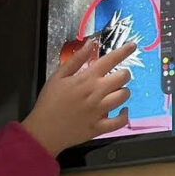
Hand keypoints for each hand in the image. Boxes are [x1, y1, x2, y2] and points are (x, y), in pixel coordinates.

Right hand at [23, 40, 135, 155]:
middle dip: (123, 74)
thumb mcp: (58, 76)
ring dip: (123, 92)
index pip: (111, 60)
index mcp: (86, 78)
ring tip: (115, 93)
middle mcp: (96, 93)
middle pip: (123, 77)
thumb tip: (90, 43)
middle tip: (116, 77)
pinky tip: (122, 111)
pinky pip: (120, 121)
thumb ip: (76, 59)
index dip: (124, 51)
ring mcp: (99, 111)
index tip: (133, 45)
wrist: (41, 132)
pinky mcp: (99, 127)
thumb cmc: (48, 102)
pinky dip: (124, 115)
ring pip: (124, 96)